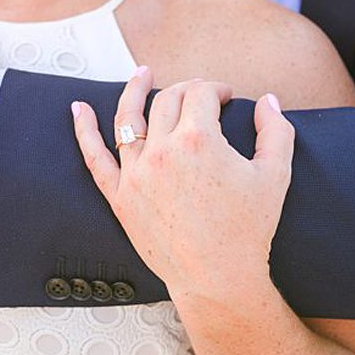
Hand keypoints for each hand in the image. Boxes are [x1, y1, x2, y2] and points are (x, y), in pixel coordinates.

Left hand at [71, 69, 286, 307]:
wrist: (218, 280)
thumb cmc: (248, 229)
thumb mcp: (276, 174)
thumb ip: (276, 130)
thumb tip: (267, 100)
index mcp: (199, 139)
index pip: (202, 93)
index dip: (217, 89)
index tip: (227, 98)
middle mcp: (163, 151)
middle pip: (169, 99)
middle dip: (187, 90)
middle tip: (200, 97)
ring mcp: (137, 174)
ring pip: (129, 118)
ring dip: (135, 90)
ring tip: (142, 74)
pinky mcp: (121, 198)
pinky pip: (96, 159)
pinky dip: (84, 132)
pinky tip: (78, 110)